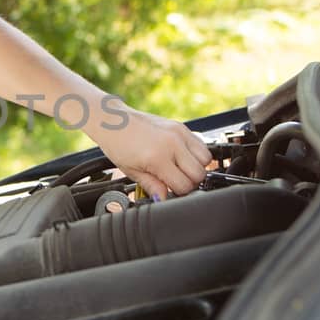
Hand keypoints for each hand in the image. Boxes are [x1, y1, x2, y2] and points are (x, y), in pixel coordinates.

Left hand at [92, 105, 212, 198]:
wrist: (113, 121)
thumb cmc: (118, 145)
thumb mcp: (132, 172)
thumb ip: (152, 186)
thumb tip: (165, 199)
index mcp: (158, 157)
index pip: (184, 185)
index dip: (178, 193)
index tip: (171, 191)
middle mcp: (172, 144)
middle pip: (199, 174)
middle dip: (190, 182)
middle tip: (175, 181)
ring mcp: (179, 133)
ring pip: (206, 159)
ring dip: (196, 168)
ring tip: (180, 169)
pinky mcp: (181, 126)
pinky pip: (201, 144)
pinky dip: (196, 154)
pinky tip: (181, 157)